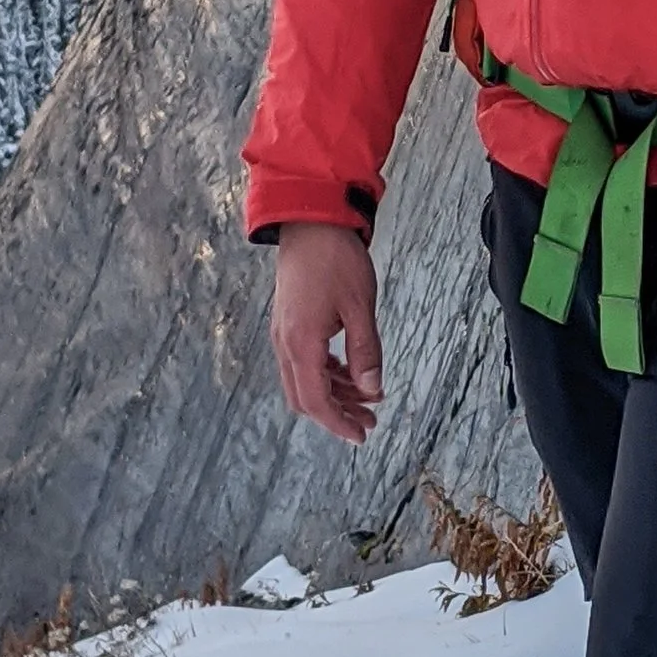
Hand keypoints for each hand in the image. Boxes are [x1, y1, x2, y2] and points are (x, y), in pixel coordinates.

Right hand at [269, 221, 383, 442]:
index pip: (316, 401)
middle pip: (305, 397)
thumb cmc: (336, 259)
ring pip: (304, 380)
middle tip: (369, 420)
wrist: (310, 220)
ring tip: (369, 396)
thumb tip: (371, 390)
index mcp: (301, 343)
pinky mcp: (290, 322)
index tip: (361, 435)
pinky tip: (352, 371)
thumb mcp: (361, 307)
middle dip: (337, 413)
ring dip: (334, 393)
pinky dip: (327, 372)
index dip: (338, 423)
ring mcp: (284, 332)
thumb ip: (366, 352)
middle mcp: (285, 342)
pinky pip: (304, 360)